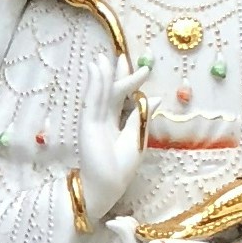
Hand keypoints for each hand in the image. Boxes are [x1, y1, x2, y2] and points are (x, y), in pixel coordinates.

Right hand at [73, 61, 144, 227]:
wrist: (106, 186)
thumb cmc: (121, 168)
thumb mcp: (137, 138)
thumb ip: (142, 117)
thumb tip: (154, 99)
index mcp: (115, 124)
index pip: (122, 98)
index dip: (129, 82)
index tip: (143, 70)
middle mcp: (103, 119)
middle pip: (110, 91)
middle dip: (115, 74)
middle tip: (121, 56)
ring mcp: (93, 120)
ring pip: (100, 92)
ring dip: (102, 74)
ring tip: (104, 57)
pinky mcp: (87, 123)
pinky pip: (93, 99)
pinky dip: (95, 83)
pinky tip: (97, 69)